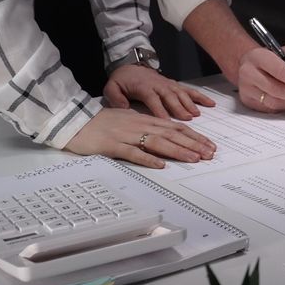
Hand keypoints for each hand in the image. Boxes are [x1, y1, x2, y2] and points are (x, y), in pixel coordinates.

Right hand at [65, 108, 215, 167]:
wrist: (74, 120)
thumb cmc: (102, 122)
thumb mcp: (129, 120)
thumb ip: (147, 126)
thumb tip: (166, 134)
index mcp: (144, 120)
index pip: (175, 128)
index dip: (194, 137)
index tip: (209, 145)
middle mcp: (139, 125)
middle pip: (171, 134)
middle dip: (193, 144)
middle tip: (210, 154)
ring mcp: (127, 135)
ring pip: (157, 142)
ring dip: (178, 151)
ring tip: (194, 158)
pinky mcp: (113, 145)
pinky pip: (133, 152)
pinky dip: (147, 158)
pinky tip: (160, 164)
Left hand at [105, 64, 214, 119]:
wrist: (131, 65)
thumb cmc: (123, 80)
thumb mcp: (112, 87)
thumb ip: (115, 97)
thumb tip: (122, 107)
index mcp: (144, 87)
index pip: (153, 100)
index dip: (160, 111)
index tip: (167, 123)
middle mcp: (159, 85)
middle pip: (171, 98)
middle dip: (180, 109)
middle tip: (188, 121)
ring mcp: (169, 85)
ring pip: (182, 94)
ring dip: (190, 104)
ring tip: (197, 115)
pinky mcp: (175, 85)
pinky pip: (189, 91)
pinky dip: (200, 97)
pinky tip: (210, 104)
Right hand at [236, 46, 284, 112]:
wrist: (251, 64)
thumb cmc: (270, 59)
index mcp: (259, 57)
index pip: (280, 71)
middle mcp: (248, 72)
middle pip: (276, 89)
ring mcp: (246, 88)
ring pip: (272, 102)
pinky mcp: (247, 100)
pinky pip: (268, 109)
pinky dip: (283, 108)